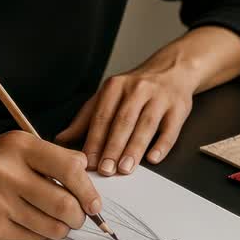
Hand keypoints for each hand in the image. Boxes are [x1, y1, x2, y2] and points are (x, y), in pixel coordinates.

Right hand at [0, 131, 101, 239]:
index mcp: (18, 146)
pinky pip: (32, 239)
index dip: (88, 190)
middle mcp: (7, 172)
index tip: (94, 202)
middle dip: (79, 216)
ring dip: (61, 229)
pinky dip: (39, 235)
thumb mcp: (17, 146)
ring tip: (56, 221)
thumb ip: (53, 157)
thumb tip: (87, 174)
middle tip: (79, 217)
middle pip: (64, 204)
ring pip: (51, 227)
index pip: (69, 169)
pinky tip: (30, 223)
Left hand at [55, 63, 196, 176]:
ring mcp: (159, 97)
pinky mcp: (178, 107)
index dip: (94, 140)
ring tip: (125, 168)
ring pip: (145, 125)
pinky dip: (162, 145)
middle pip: (123, 121)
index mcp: (115, 86)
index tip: (87, 161)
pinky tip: (153, 158)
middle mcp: (137, 89)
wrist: (172, 70)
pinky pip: (170, 128)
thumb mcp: (109, 96)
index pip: (102, 116)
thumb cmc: (136, 88)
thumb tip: (62, 139)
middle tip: (105, 169)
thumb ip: (86, 118)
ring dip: (134, 149)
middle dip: (113, 147)